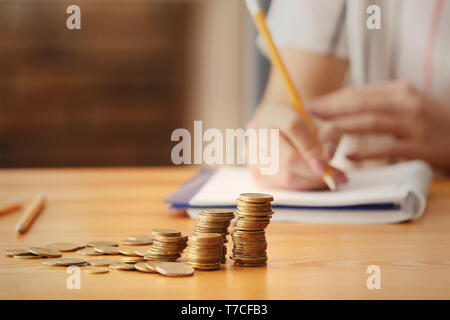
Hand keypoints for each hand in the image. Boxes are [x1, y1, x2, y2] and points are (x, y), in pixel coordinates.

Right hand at [246, 103, 346, 189]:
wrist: (277, 130)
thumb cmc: (302, 127)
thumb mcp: (320, 123)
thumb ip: (329, 135)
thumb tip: (329, 155)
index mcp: (273, 113)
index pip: (293, 128)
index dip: (311, 148)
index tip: (328, 163)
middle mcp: (258, 132)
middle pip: (287, 158)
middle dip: (314, 172)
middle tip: (335, 176)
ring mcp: (253, 154)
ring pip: (285, 176)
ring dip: (310, 181)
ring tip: (327, 178)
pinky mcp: (255, 173)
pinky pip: (281, 187)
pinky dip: (301, 187)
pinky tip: (312, 182)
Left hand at [309, 81, 449, 168]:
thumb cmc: (431, 120)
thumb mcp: (407, 103)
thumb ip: (378, 102)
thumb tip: (341, 106)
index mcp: (400, 90)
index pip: (359, 92)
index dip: (332, 99)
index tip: (311, 105)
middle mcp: (407, 103)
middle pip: (360, 104)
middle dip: (331, 110)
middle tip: (308, 118)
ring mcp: (415, 125)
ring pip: (371, 123)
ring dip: (343, 131)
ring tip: (322, 141)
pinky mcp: (423, 147)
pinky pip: (389, 149)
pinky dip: (368, 153)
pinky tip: (350, 157)